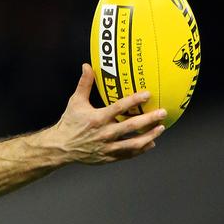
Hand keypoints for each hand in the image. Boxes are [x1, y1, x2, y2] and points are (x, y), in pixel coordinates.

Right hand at [47, 63, 165, 164]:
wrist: (61, 147)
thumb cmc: (69, 123)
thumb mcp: (75, 102)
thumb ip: (84, 84)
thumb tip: (87, 66)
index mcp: (98, 118)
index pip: (119, 107)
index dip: (134, 100)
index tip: (148, 94)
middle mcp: (105, 133)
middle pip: (132, 126)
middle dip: (150, 119)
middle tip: (162, 112)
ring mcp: (108, 147)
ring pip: (134, 143)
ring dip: (150, 135)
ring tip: (161, 128)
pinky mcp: (109, 157)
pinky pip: (129, 154)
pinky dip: (142, 149)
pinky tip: (151, 142)